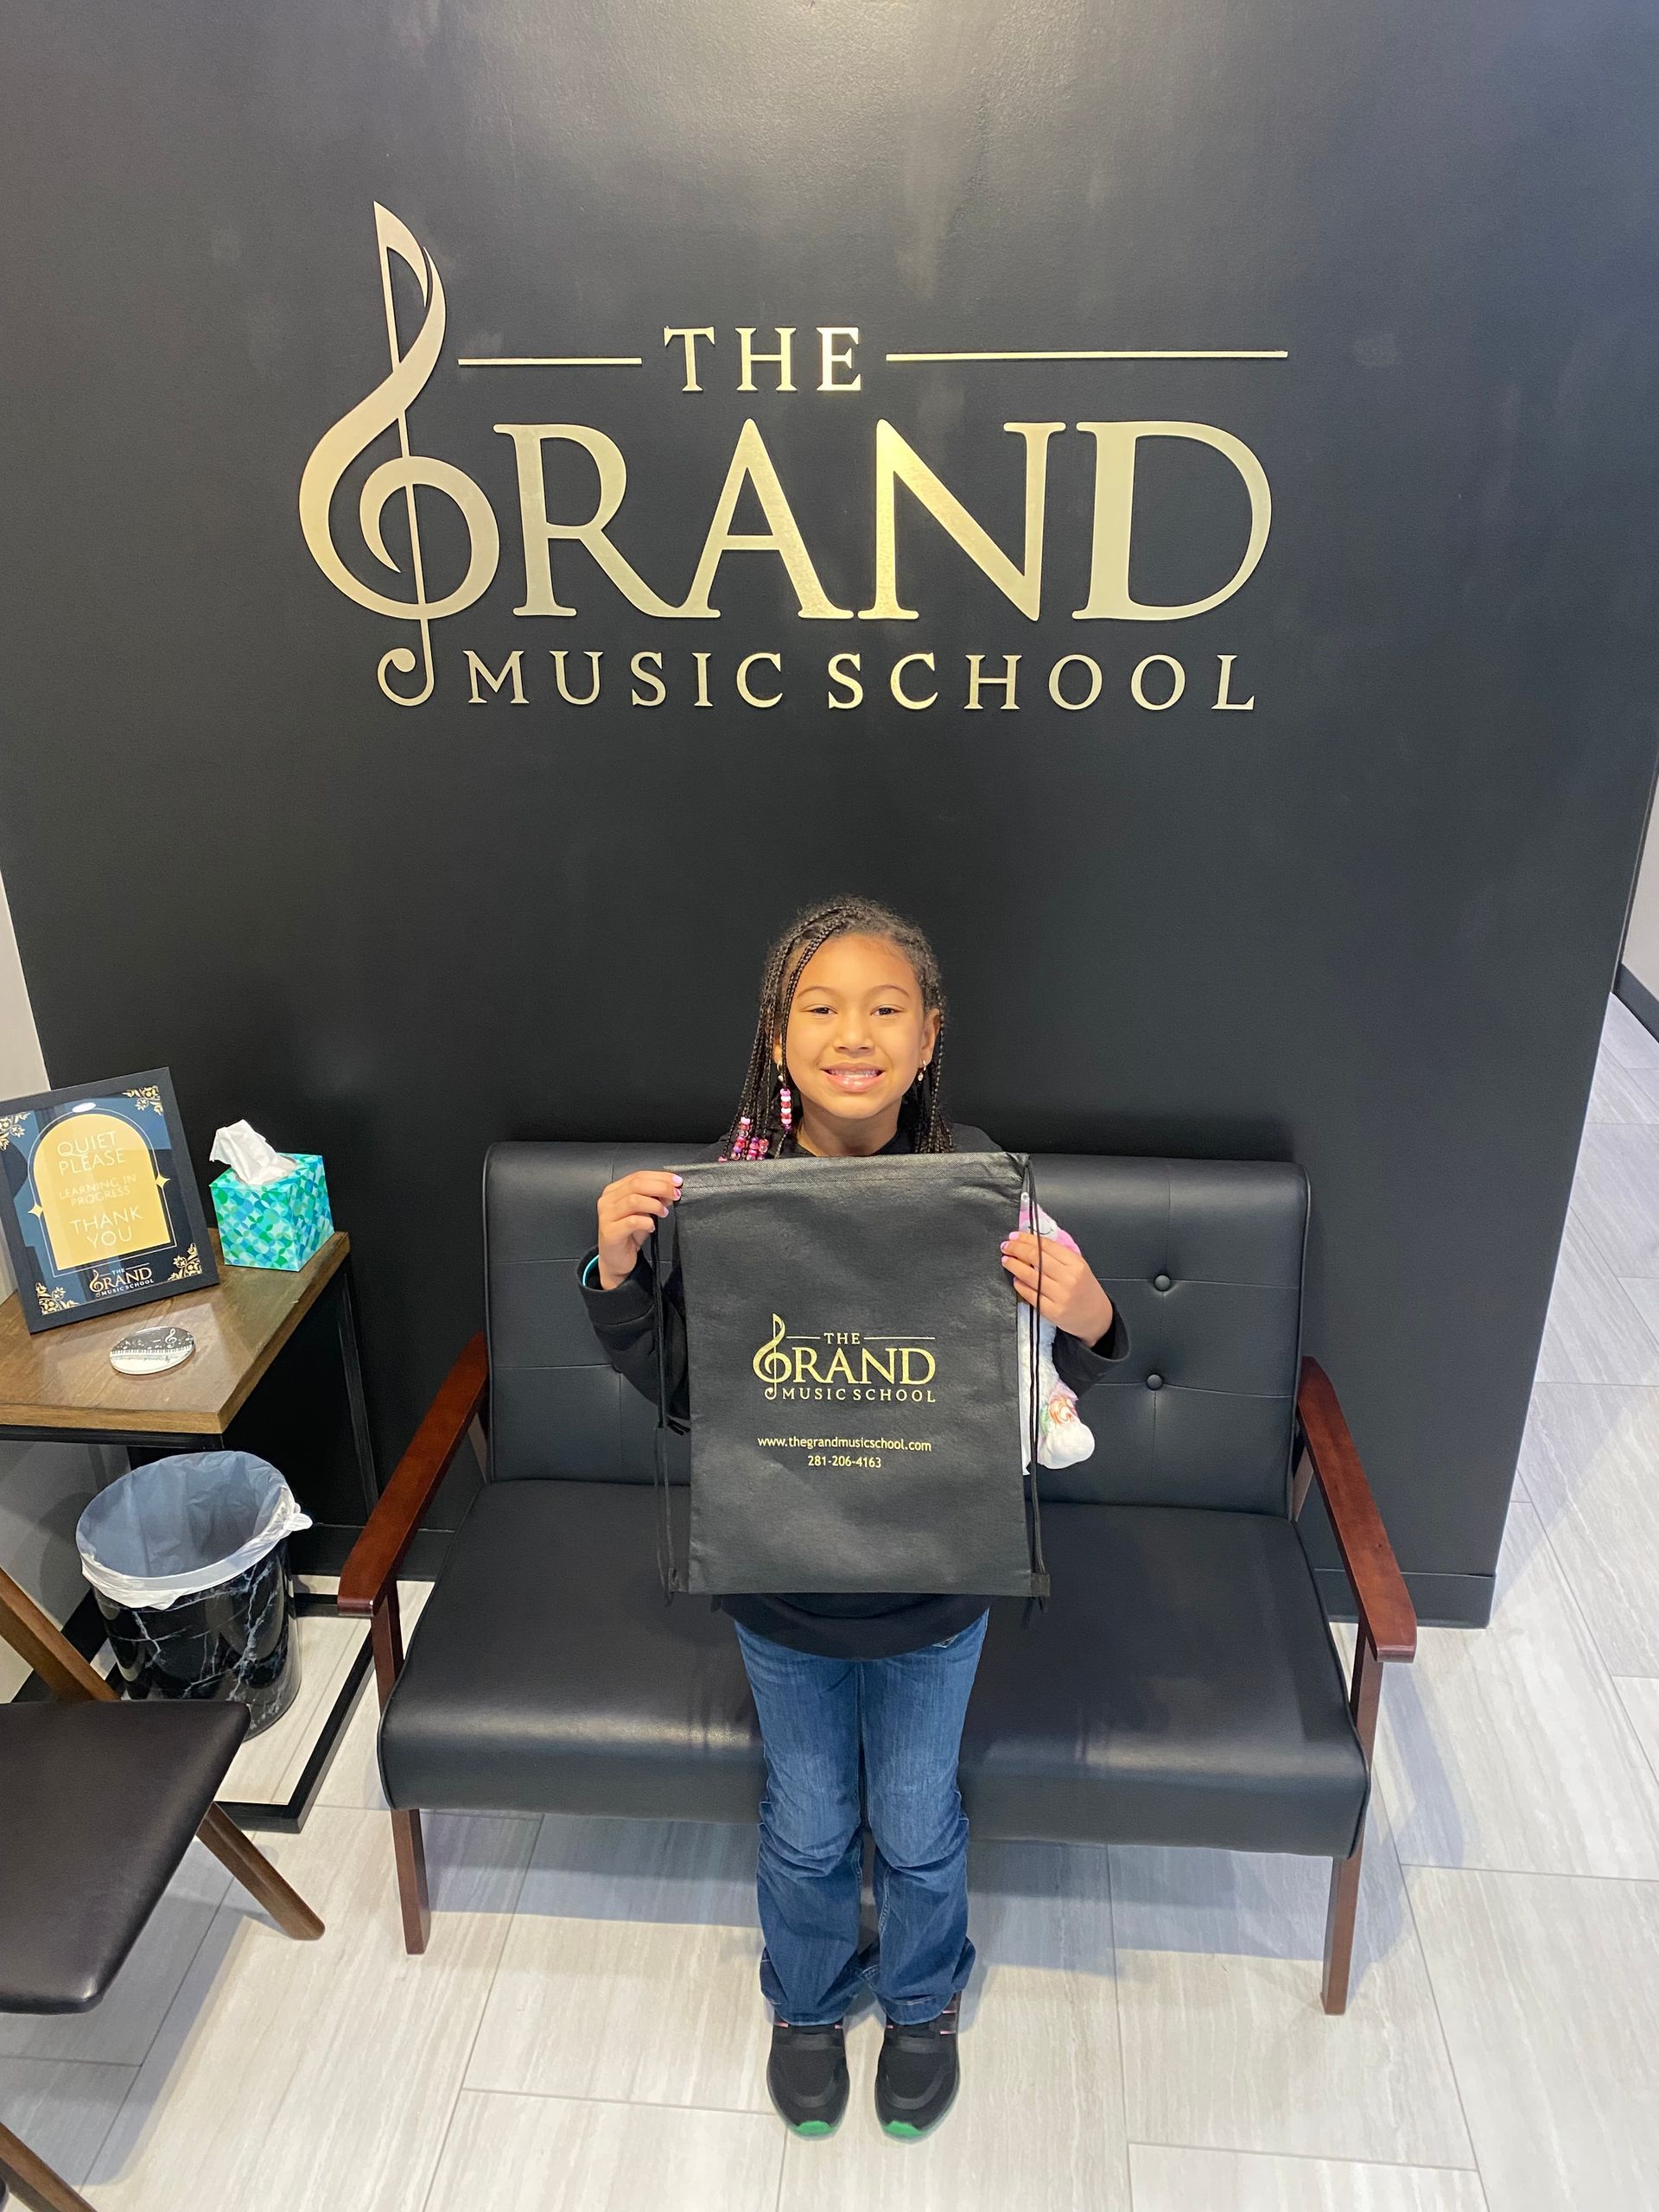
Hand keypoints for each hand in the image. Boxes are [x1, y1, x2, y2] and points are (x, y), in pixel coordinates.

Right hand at [595, 1171, 680, 1289]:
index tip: (677, 1182)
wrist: (616, 1259)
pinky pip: (632, 1221)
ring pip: (634, 1200)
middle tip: (675, 1194)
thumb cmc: (629, 1234)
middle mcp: (607, 1200)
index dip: (660, 1177)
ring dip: (654, 1204)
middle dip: (661, 1187)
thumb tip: (670, 1190)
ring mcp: (606, 1216)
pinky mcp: (610, 1232)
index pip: (639, 1176)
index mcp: (614, 1191)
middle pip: (637, 1184)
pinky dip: (646, 1222)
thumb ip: (653, 1198)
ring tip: (664, 1212)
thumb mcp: (643, 1212)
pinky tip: (651, 1226)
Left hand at [1000, 1231, 1114, 1345]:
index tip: (1014, 1236)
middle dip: (1017, 1249)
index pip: (1046, 1246)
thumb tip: (1032, 1243)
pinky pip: (1031, 1295)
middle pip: (1036, 1258)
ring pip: (1030, 1276)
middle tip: (1006, 1246)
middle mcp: (1069, 1278)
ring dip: (1014, 1265)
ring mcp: (1060, 1296)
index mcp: (1076, 1264)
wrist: (1097, 1317)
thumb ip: (1058, 1256)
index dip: (1027, 1239)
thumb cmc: (1085, 1289)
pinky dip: (1020, 1285)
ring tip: (1006, 1260)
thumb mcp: (1079, 1267)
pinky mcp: (1052, 1311)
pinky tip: (1016, 1279)